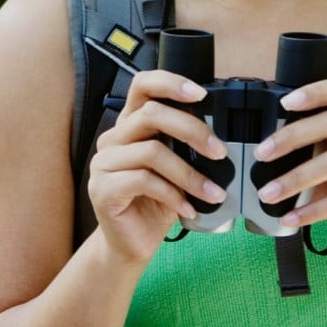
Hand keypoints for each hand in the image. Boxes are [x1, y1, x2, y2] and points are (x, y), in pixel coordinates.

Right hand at [85, 69, 229, 263]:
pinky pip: (144, 181)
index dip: (170, 83)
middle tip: (220, 152)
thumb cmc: (157, 203)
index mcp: (130, 125)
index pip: (142, 86)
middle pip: (151, 115)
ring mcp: (103, 163)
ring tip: (213, 193)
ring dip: (189, 173)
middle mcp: (113, 139)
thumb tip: (223, 136)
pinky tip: (189, 209)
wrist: (132, 244)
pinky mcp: (103, 189)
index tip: (201, 94)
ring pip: (152, 152)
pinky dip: (174, 195)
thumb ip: (186, 147)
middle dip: (192, 131)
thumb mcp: (176, 169)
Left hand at [253, 78, 326, 259]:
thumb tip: (264, 153)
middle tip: (262, 154)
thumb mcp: (324, 174)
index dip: (316, 92)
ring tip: (268, 194)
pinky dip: (313, 210)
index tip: (285, 103)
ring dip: (295, 178)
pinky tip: (292, 217)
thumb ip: (304, 157)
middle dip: (292, 136)